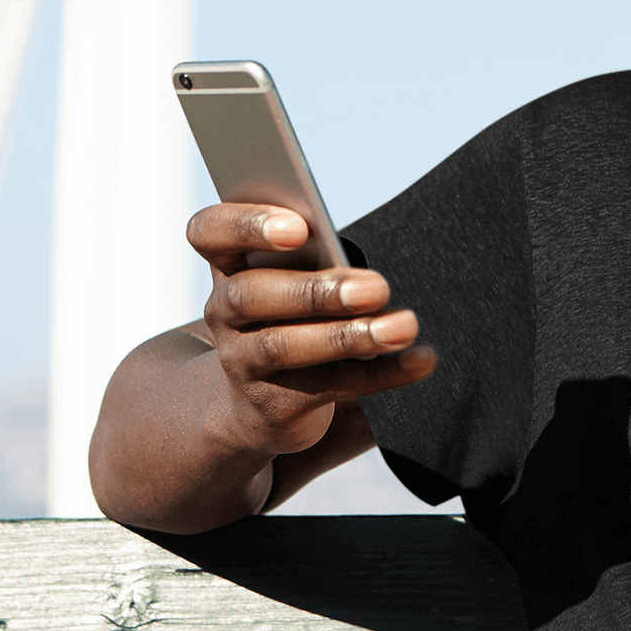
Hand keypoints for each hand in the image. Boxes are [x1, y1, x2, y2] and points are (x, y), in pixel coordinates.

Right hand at [188, 204, 435, 457]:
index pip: (208, 232)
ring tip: (403, 326)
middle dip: (315, 290)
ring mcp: (242, 361)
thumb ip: (317, 259)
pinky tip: (421, 359)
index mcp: (228, 265)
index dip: (245, 225)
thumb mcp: (295, 282)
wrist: (260, 404)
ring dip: (348, 336)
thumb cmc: (291, 318)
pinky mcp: (273, 405)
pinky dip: (382, 373)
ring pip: (283, 347)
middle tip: (378, 287)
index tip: (299, 227)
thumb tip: (364, 268)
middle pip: (250, 294)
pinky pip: (330, 387)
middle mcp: (225, 311)